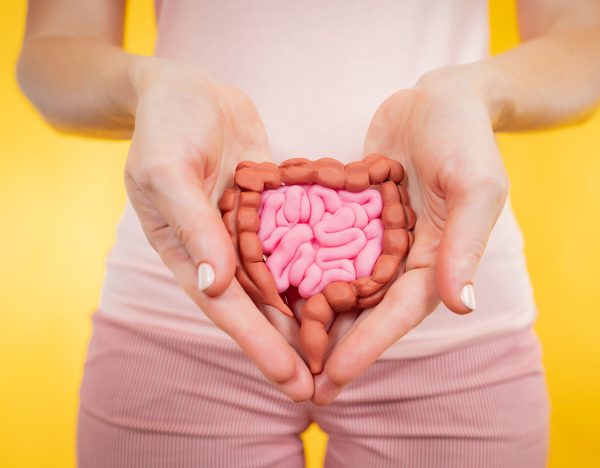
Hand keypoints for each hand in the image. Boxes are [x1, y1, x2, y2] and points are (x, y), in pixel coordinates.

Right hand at [124, 59, 312, 400]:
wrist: (185, 88)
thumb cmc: (165, 125)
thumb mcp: (166, 169)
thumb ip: (191, 225)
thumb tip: (212, 286)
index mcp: (189, 251)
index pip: (226, 308)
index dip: (258, 344)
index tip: (289, 378)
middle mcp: (222, 249)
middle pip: (260, 304)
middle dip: (289, 345)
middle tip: (324, 384)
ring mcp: (250, 229)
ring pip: (283, 279)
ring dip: (309, 313)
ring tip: (343, 346)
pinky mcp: (273, 206)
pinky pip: (299, 237)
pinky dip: (319, 261)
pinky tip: (352, 282)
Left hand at [313, 67, 508, 403]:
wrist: (441, 97)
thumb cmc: (465, 137)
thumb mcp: (474, 185)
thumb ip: (465, 243)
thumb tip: (461, 305)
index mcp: (437, 259)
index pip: (400, 312)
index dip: (368, 345)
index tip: (334, 376)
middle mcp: (405, 257)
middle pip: (367, 310)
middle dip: (337, 347)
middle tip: (304, 386)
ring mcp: (378, 239)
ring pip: (343, 285)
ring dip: (316, 318)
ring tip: (282, 350)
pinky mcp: (356, 216)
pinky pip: (328, 246)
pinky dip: (305, 267)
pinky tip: (272, 286)